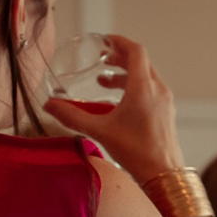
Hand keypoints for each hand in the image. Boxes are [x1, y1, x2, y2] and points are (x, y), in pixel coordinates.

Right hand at [42, 34, 181, 181]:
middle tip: (102, 60)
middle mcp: (158, 90)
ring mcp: (165, 102)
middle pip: (140, 62)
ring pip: (146, 77)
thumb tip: (50, 106)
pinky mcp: (166, 113)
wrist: (164, 175)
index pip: (135, 51)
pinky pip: (150, 91)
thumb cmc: (138, 153)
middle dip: (120, 58)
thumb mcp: (100, 131)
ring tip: (104, 83)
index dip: (119, 42)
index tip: (105, 41)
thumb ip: (73, 116)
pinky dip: (134, 88)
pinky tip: (118, 103)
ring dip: (125, 75)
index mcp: (144, 88)